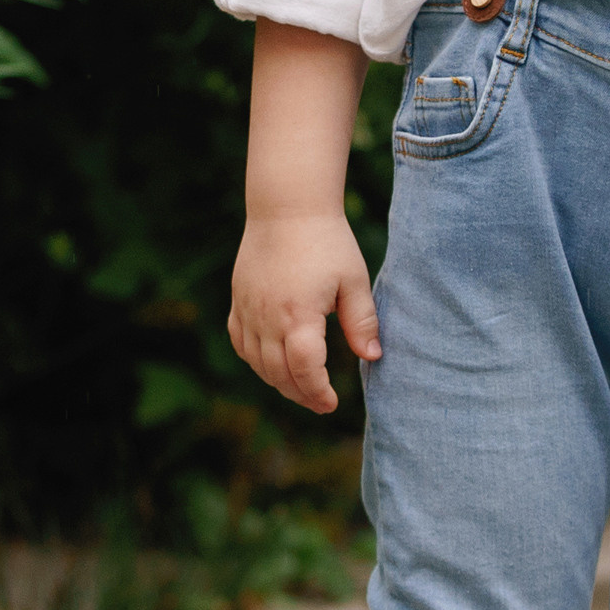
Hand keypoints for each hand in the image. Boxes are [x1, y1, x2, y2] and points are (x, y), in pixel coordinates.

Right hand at [228, 211, 379, 414]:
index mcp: (298, 314)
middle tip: (320, 403)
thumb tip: (371, 357)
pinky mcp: (237, 299)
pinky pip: (240, 341)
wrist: (287, 207)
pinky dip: (254, 359)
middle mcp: (267, 316)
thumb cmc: (327, 240)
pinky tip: (271, 363)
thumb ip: (362, 321)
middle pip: (278, 373)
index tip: (332, 403)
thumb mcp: (353, 280)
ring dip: (277, 381)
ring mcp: (247, 309)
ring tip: (300, 386)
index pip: (303, 369)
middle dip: (300, 394)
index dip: (317, 392)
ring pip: (256, 362)